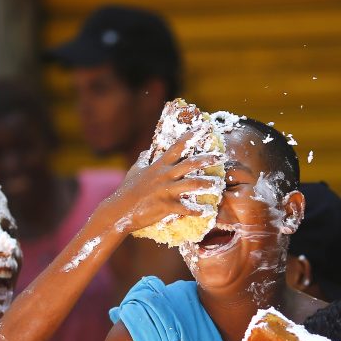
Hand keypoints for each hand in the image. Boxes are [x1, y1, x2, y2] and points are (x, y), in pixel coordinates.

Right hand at [105, 129, 222, 231]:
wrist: (119, 211)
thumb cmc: (126, 192)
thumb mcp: (134, 171)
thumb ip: (142, 160)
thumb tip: (146, 151)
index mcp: (158, 166)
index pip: (176, 147)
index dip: (190, 137)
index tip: (203, 128)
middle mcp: (164, 176)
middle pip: (189, 164)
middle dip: (207, 159)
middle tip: (221, 157)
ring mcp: (165, 191)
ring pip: (191, 184)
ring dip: (207, 184)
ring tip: (218, 185)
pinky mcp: (166, 206)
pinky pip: (185, 207)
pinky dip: (196, 210)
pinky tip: (206, 211)